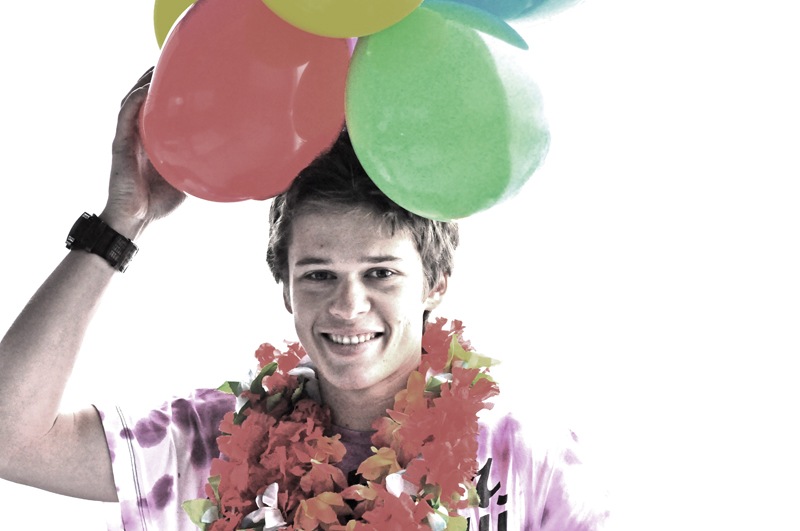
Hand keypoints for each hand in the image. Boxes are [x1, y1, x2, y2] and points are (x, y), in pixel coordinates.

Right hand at [102, 68, 185, 238]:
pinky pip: (125, 119)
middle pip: (144, 98)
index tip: (185, 72)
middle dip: (154, 78)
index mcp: (153, 140)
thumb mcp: (186, 178)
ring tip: (156, 66)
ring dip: (143, 83)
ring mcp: (128, 139)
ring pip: (132, 102)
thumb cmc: (158, 202)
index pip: (158, 108)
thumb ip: (200, 164)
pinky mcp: (120, 147)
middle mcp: (138, 134)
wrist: (135, 221)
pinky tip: (144, 91)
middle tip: (171, 59)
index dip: (168, 90)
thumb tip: (231, 161)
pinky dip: (134, 103)